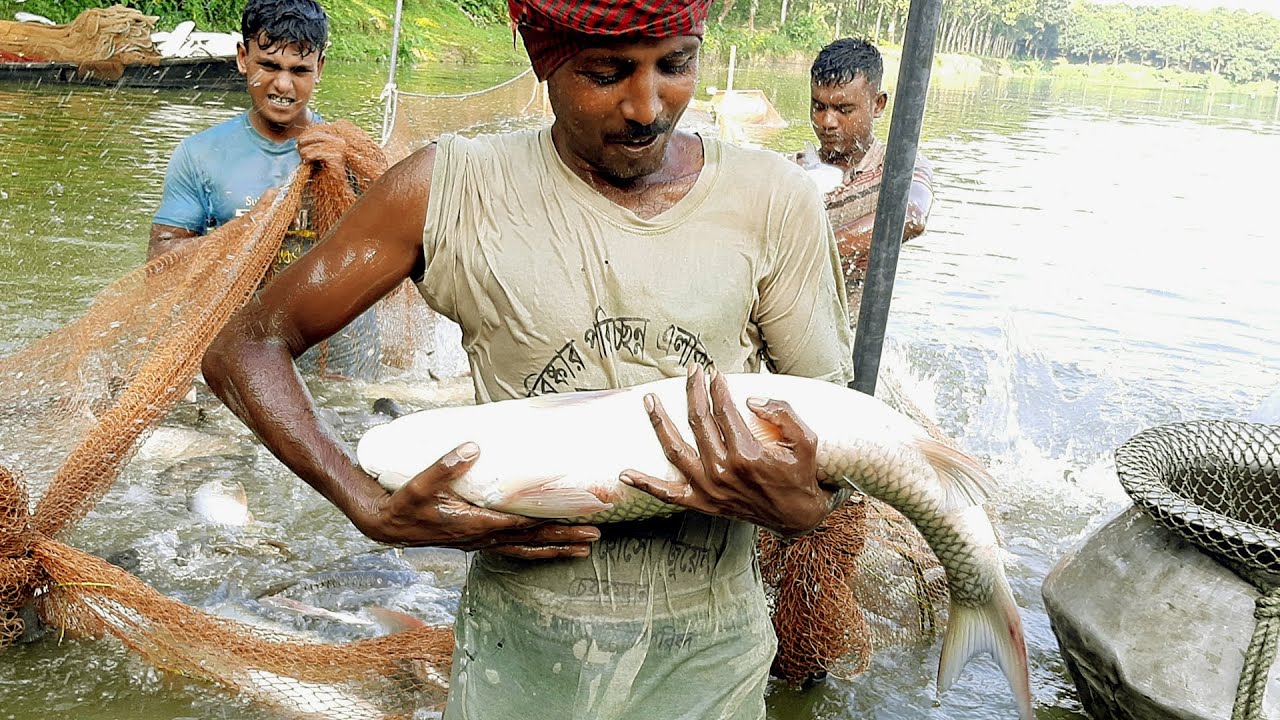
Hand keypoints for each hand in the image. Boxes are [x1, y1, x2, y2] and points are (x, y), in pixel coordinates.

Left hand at [297, 125, 348, 170]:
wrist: (334, 186)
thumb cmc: (324, 170)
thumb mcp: (318, 153)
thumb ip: (312, 144)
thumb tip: (299, 139)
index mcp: (337, 139)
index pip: (318, 131)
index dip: (306, 136)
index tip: (298, 143)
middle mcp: (340, 142)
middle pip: (316, 136)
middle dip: (304, 143)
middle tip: (299, 152)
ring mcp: (339, 150)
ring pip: (314, 146)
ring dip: (305, 153)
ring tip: (304, 159)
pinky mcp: (335, 158)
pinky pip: (316, 154)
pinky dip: (308, 158)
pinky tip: (306, 162)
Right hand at [352, 442, 600, 558]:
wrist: (387, 524)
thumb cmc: (404, 503)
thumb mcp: (420, 483)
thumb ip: (445, 465)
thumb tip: (473, 446)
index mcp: (472, 523)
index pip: (518, 523)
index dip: (546, 520)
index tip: (572, 517)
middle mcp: (481, 537)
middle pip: (530, 539)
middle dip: (564, 538)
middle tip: (594, 536)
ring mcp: (481, 543)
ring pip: (526, 550)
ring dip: (556, 550)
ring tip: (584, 550)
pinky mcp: (478, 541)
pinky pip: (514, 550)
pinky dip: (536, 551)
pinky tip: (551, 550)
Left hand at [619, 367, 835, 537]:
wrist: (796, 516)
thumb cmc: (800, 475)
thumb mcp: (806, 440)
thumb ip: (782, 414)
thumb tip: (751, 399)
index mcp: (747, 454)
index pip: (724, 410)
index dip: (718, 388)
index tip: (714, 373)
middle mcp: (723, 470)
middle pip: (699, 422)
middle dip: (693, 392)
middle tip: (691, 371)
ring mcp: (709, 488)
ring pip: (676, 450)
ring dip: (660, 423)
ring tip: (649, 400)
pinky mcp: (702, 503)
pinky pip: (667, 494)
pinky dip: (645, 484)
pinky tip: (625, 473)